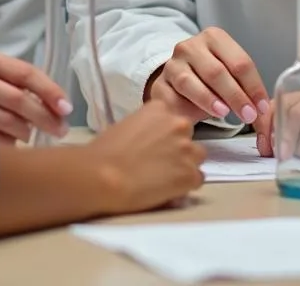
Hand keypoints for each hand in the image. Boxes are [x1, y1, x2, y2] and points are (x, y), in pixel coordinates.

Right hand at [0, 50, 71, 144]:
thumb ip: (23, 86)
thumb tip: (60, 109)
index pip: (27, 74)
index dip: (50, 91)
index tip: (67, 109)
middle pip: (19, 100)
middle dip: (46, 118)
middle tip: (61, 131)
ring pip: (8, 123)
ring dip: (26, 132)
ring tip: (30, 135)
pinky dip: (8, 143)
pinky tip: (10, 142)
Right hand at [86, 100, 205, 213]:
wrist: (103, 176)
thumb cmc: (105, 153)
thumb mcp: (128, 126)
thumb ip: (148, 129)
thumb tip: (154, 144)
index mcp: (161, 108)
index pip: (175, 121)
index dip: (167, 137)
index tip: (156, 147)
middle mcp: (179, 124)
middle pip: (189, 138)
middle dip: (178, 149)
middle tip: (159, 164)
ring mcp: (187, 149)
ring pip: (196, 158)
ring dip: (185, 166)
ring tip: (163, 178)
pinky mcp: (189, 174)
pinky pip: (197, 180)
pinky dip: (185, 186)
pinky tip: (166, 190)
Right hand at [145, 27, 270, 129]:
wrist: (176, 82)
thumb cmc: (209, 80)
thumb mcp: (230, 77)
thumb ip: (246, 92)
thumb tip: (266, 115)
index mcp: (215, 37)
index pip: (240, 62)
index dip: (254, 86)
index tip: (263, 107)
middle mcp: (192, 45)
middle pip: (218, 71)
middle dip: (236, 95)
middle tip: (249, 115)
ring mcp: (173, 62)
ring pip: (193, 80)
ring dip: (212, 99)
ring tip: (226, 114)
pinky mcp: (161, 82)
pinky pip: (177, 94)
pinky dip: (194, 104)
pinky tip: (205, 114)